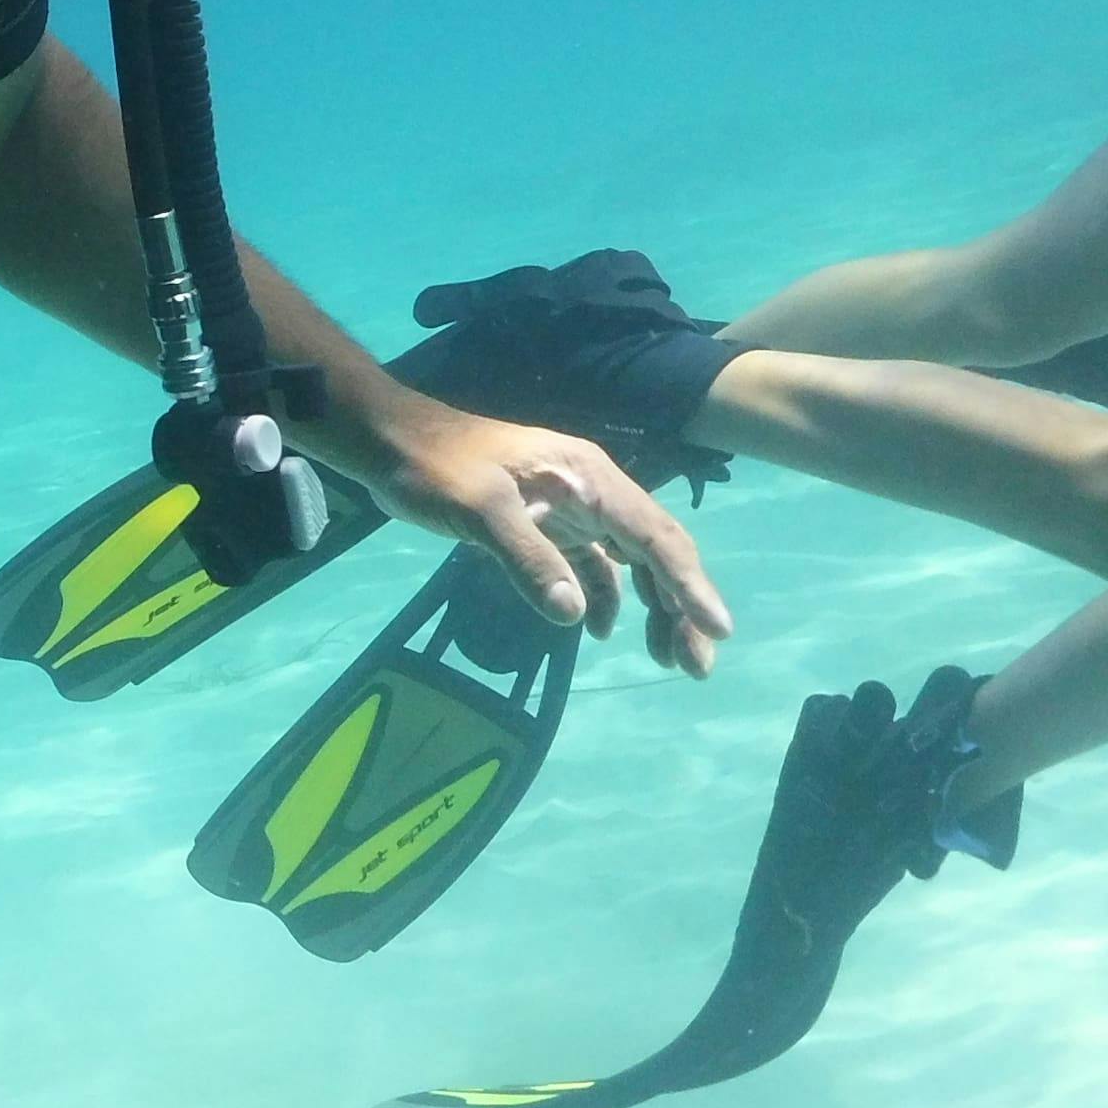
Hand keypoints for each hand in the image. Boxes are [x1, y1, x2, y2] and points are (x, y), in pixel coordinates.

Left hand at [357, 384, 733, 675]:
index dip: (692, 584)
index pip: (657, 537)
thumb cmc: (434, 468)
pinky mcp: (545, 521)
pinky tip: (599, 631)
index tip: (718, 630)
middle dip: (680, 608)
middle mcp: (592, 491)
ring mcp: (570, 507)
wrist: (389, 441)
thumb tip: (576, 615)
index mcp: (589, 479)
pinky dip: (604, 597)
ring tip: (666, 659)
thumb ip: (528, 559)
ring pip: (629, 562)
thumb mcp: (479, 512)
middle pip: (654, 554)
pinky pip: (592, 563)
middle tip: (695, 666)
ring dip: (652, 607)